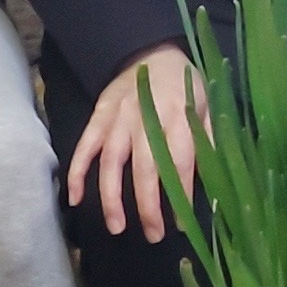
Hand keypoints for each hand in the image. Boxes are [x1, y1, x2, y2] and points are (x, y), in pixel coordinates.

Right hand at [66, 45, 201, 241]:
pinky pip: (84, 147)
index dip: (180, 195)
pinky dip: (76, 172)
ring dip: (111, 197)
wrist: (149, 51)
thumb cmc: (183, 84)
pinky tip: (75, 199)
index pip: (179, 162)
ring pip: (111, 162)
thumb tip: (211, 181)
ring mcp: (117, 119)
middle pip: (144, 169)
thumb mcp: (205, 105)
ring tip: (116, 227)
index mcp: (177, 117)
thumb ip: (206, 140)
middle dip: (148, 206)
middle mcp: (145, 119)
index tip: (181, 223)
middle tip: (153, 235)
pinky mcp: (98, 117)